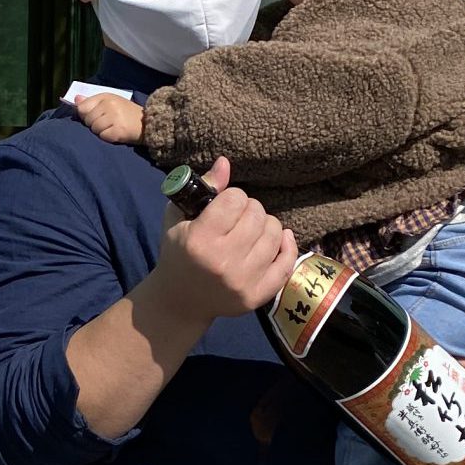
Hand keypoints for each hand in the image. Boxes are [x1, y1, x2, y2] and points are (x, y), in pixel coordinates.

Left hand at [74, 93, 145, 144]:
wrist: (148, 123)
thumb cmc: (126, 113)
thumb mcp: (110, 102)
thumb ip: (92, 101)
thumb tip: (76, 99)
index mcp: (106, 96)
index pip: (83, 107)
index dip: (85, 115)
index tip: (94, 117)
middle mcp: (109, 104)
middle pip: (87, 120)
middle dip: (94, 124)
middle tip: (107, 124)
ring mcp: (114, 117)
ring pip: (94, 129)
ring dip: (101, 132)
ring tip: (112, 128)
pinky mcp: (118, 130)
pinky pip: (103, 136)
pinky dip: (108, 138)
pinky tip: (116, 134)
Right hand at [148, 157, 299, 327]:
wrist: (180, 301)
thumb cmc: (178, 252)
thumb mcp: (178, 217)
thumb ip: (203, 188)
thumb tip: (226, 162)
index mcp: (200, 240)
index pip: (236, 199)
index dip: (231, 198)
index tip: (224, 207)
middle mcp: (223, 261)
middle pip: (257, 214)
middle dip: (249, 210)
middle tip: (238, 220)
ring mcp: (243, 281)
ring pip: (275, 233)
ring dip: (266, 226)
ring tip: (251, 232)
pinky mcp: (257, 295)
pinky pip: (287, 262)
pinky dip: (286, 246)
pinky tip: (278, 240)